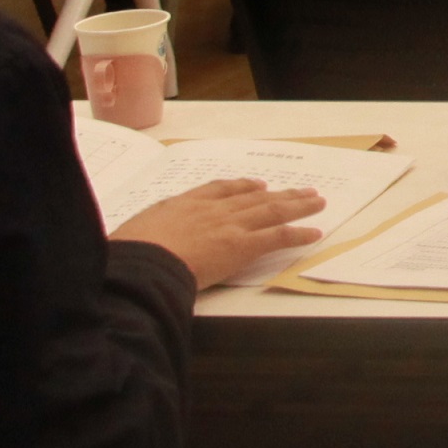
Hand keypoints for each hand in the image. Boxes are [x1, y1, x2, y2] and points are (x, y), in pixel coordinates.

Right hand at [113, 179, 327, 291]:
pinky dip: (299, 233)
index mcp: (183, 204)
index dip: (241, 187)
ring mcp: (229, 225)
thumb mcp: (135, 231)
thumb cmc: (131, 252)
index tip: (256, 185)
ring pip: (272, 210)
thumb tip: (146, 239)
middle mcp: (212, 209)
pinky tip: (314, 233)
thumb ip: (151, 231)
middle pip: (253, 197)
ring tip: (316, 201)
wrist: (143, 262)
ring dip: (297, 205)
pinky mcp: (242, 245)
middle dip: (279, 193)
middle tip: (300, 190)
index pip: (219, 189)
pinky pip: (278, 236)